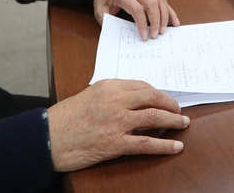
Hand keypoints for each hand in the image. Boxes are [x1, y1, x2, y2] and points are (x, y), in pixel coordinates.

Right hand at [48, 79, 189, 171]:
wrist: (50, 137)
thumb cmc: (67, 117)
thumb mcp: (90, 95)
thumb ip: (111, 94)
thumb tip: (134, 99)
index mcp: (109, 86)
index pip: (142, 86)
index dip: (157, 93)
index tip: (164, 99)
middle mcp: (116, 101)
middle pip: (152, 98)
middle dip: (170, 104)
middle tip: (179, 110)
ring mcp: (117, 122)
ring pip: (154, 117)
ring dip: (173, 120)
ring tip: (183, 123)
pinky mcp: (116, 143)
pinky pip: (146, 143)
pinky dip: (164, 145)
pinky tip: (176, 146)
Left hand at [94, 0, 178, 39]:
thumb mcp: (99, 9)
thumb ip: (106, 20)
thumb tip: (116, 33)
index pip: (137, 8)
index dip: (142, 23)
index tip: (144, 36)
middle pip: (152, 3)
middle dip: (156, 20)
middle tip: (155, 35)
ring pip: (160, 0)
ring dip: (165, 16)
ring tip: (163, 31)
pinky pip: (162, 1)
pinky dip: (170, 12)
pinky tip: (174, 22)